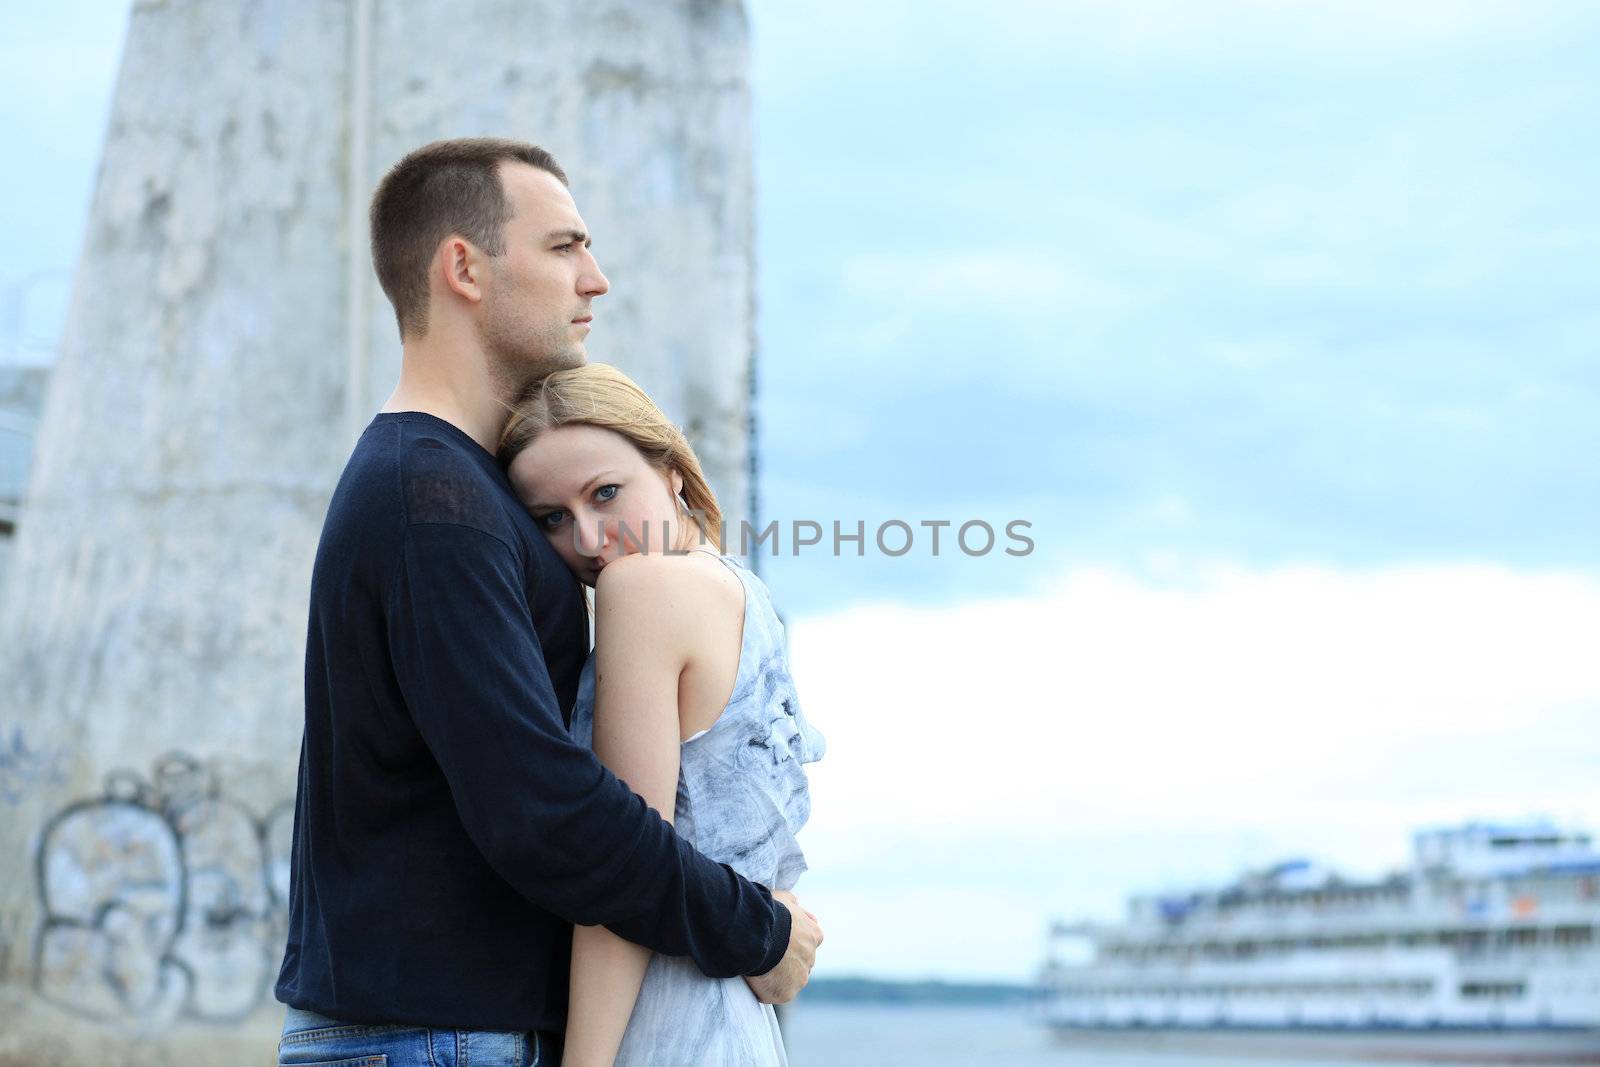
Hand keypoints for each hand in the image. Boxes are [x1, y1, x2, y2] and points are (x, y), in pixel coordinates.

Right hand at [744, 889, 821, 1004]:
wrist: (757, 933)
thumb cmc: (768, 912)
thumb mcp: (784, 899)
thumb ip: (792, 904)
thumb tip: (796, 904)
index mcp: (814, 935)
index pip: (809, 941)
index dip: (793, 942)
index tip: (779, 940)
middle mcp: (811, 958)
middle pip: (800, 963)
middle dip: (787, 961)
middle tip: (766, 955)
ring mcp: (800, 978)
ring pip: (790, 981)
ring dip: (778, 977)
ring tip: (757, 968)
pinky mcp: (786, 994)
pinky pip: (775, 994)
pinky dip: (765, 990)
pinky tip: (753, 980)